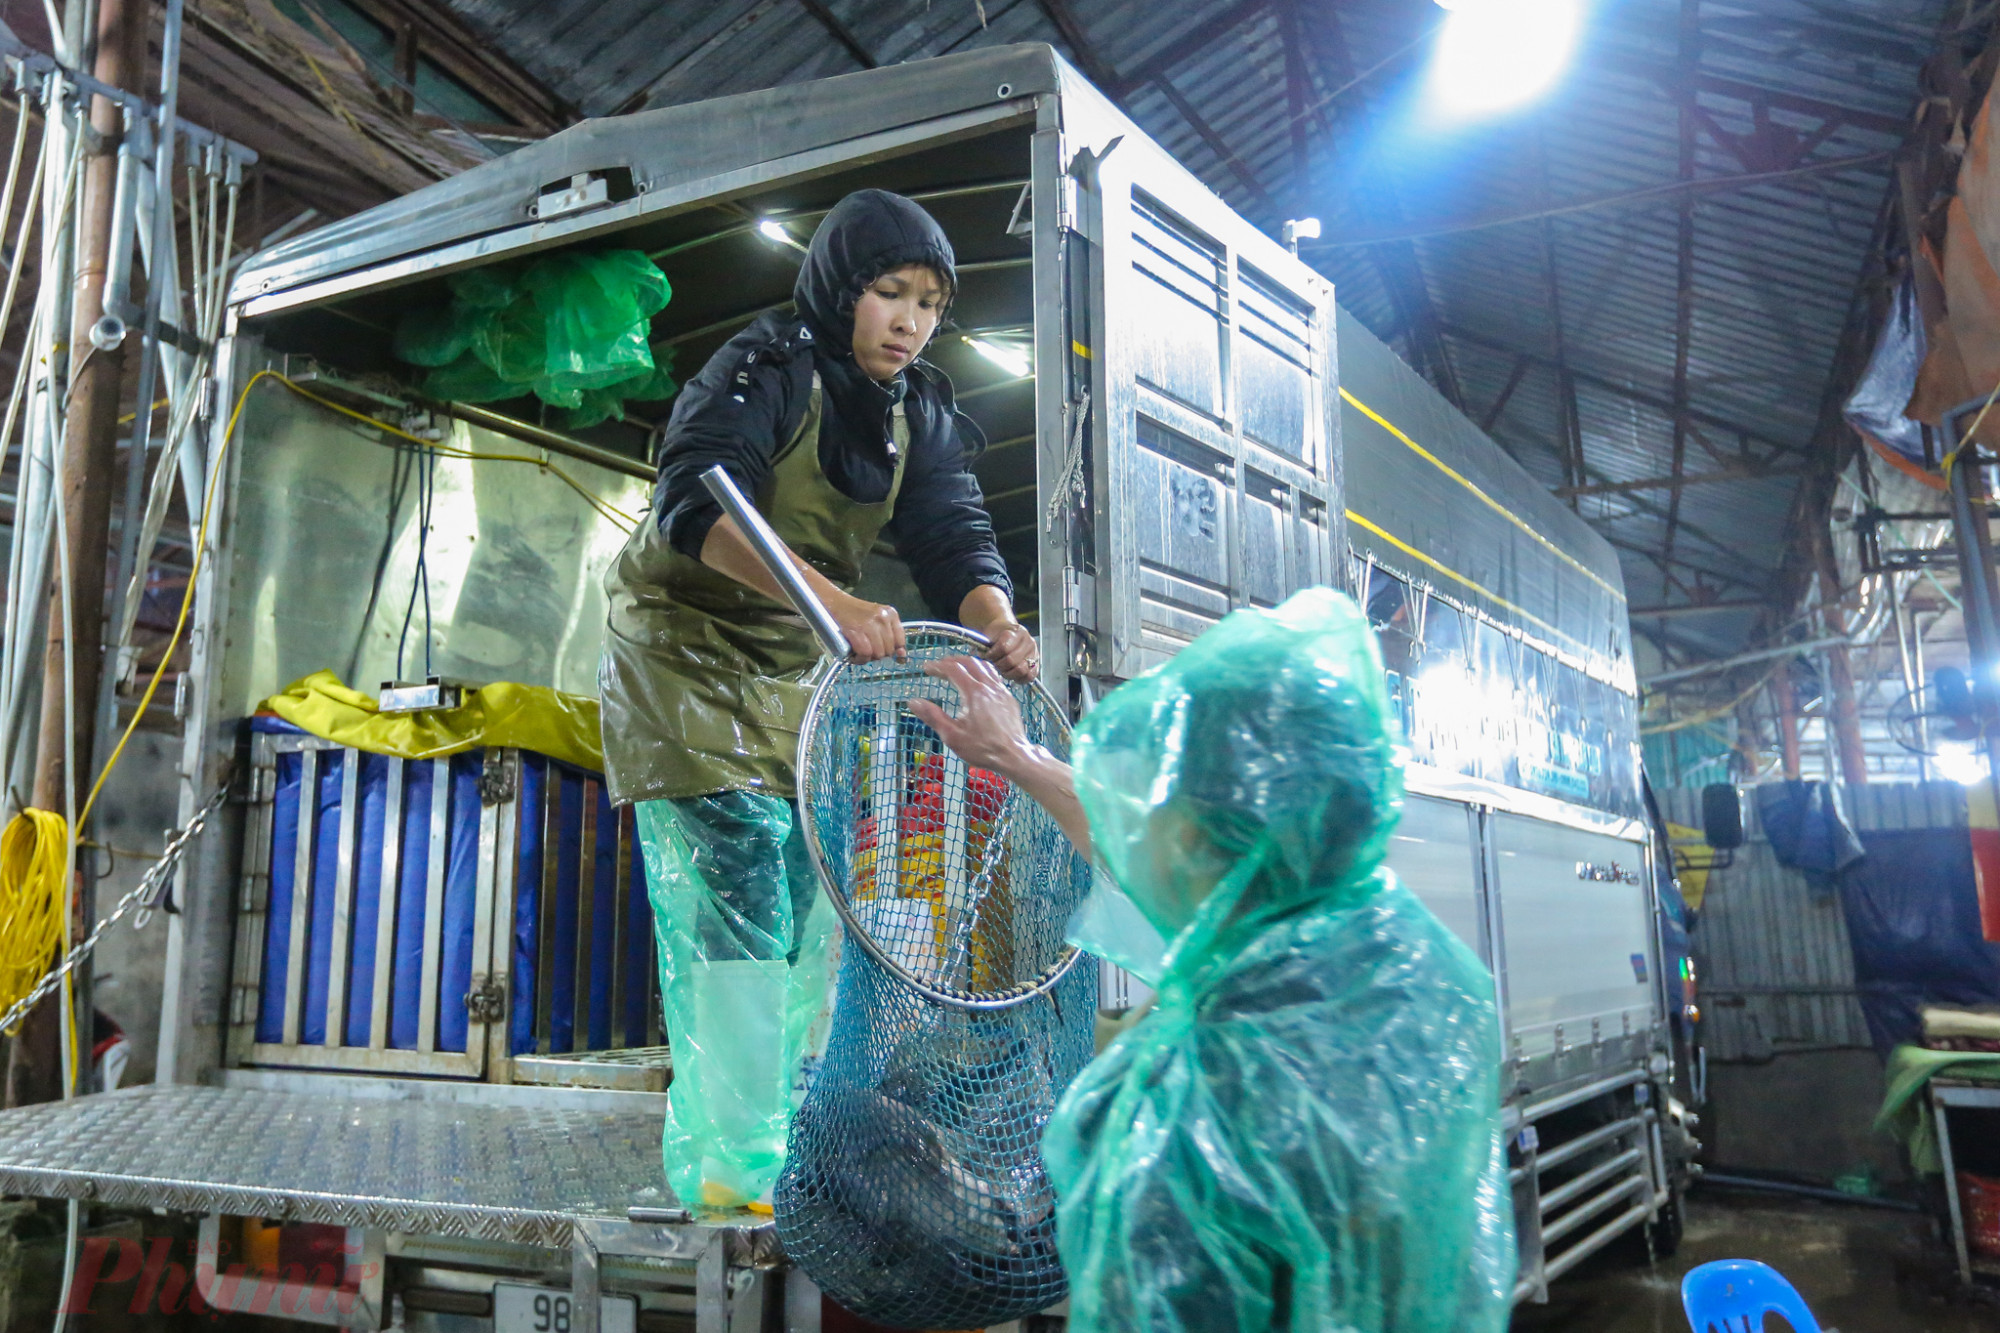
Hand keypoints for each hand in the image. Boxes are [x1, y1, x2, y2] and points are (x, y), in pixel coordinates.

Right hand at [829, 591, 905, 663]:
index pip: (900, 640)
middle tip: (866, 650)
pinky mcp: (856, 631)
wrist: (834, 602)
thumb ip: (890, 636)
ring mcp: (870, 624)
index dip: (894, 651)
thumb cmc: (855, 613)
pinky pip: (865, 654)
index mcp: (891, 613)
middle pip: (888, 650)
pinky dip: (860, 659)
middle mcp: (883, 618)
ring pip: (877, 654)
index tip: (886, 654)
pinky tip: (854, 656)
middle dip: (877, 654)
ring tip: (859, 653)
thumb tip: (902, 657)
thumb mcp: (876, 619)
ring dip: (868, 658)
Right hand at [905, 656, 1035, 777]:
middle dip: (952, 661)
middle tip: (940, 666)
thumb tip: (913, 702)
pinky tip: (978, 682)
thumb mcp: (952, 735)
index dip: (938, 666)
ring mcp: (1002, 691)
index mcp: (974, 693)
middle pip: (969, 662)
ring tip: (958, 668)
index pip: (953, 669)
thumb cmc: (982, 748)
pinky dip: (982, 672)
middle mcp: (989, 687)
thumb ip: (932, 716)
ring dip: (969, 663)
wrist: (1013, 756)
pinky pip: (995, 676)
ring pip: (985, 666)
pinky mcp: (1009, 698)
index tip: (927, 669)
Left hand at [980, 622, 1039, 682]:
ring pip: (1021, 670)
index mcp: (1017, 631)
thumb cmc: (997, 635)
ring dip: (1008, 673)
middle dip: (999, 665)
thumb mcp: (989, 635)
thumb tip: (978, 655)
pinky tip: (1012, 675)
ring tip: (1003, 669)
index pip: (1004, 647)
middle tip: (995, 664)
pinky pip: (1029, 676)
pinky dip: (1019, 678)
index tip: (987, 655)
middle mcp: (1028, 642)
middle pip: (1012, 660)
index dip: (993, 654)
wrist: (1006, 631)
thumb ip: (984, 645)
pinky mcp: (1036, 664)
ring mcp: (1034, 653)